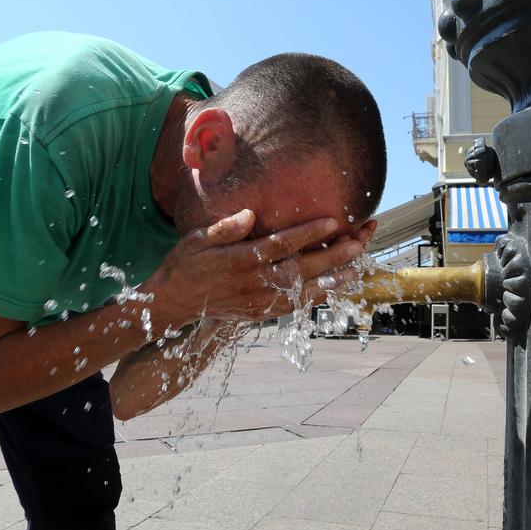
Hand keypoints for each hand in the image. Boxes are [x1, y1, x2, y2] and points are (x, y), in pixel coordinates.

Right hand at [143, 210, 367, 327]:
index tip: (333, 221)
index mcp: (239, 260)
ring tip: (356, 270)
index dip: (309, 233)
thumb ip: (224, 228)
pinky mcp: (259, 314)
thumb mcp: (196, 239)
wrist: (172, 303)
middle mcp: (252, 283)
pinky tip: (332, 290)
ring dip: (331, 281)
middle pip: (300, 269)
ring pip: (302, 292)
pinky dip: (314, 299)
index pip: (281, 244)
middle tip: (358, 244)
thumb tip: (250, 215)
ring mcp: (257, 302)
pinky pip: (292, 308)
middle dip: (332, 256)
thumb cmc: (185, 264)